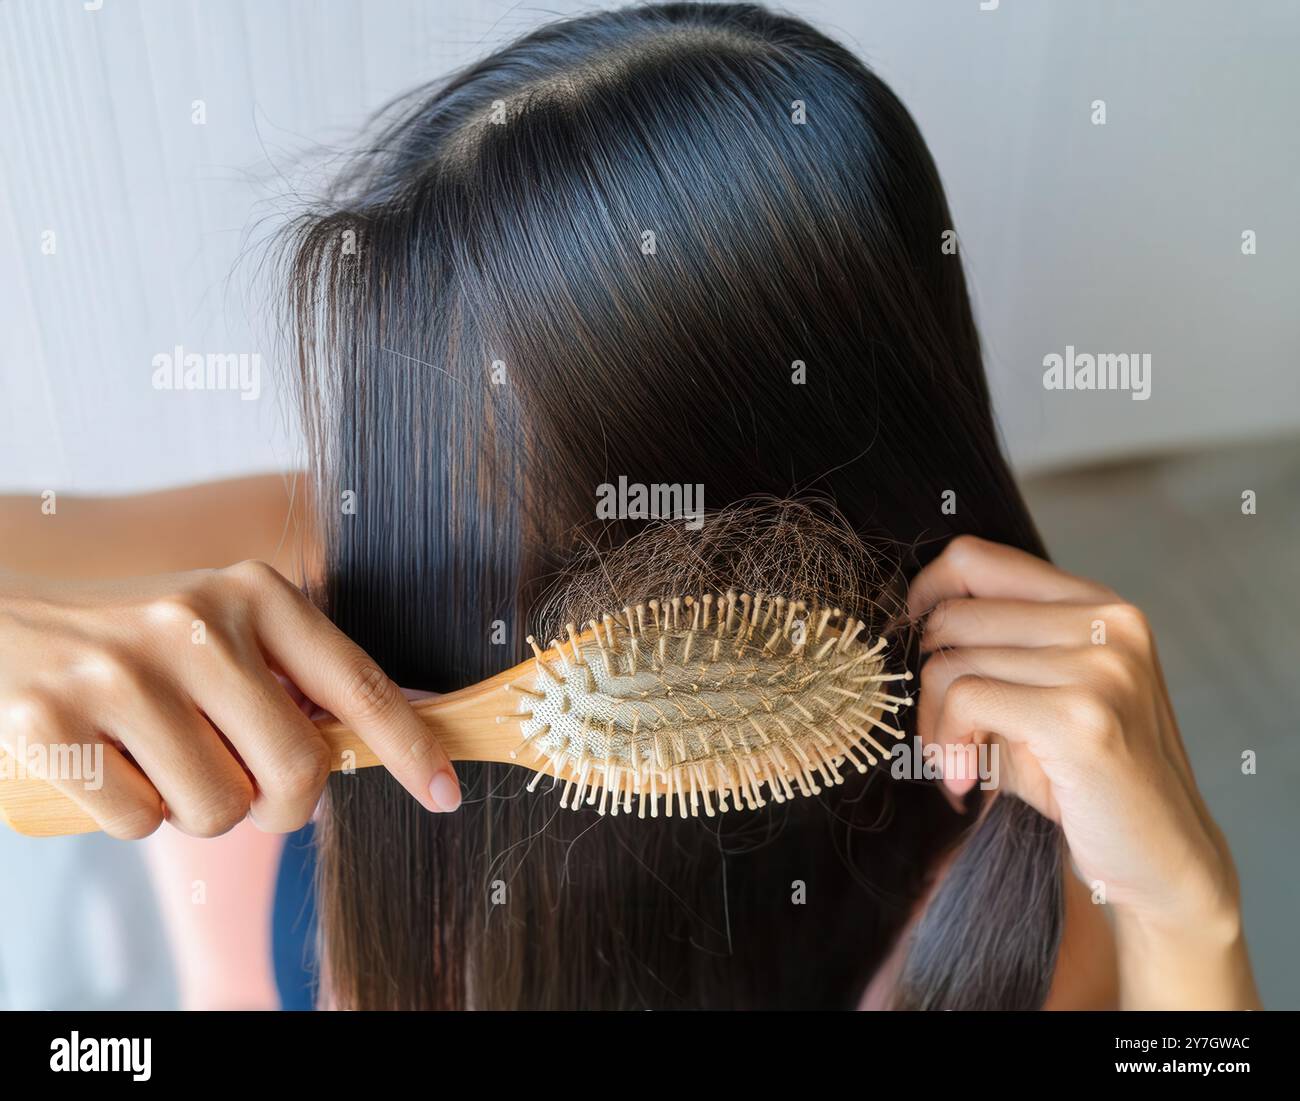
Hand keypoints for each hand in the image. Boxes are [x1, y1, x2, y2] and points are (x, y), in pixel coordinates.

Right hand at [0, 561, 460, 838]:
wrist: (7, 625)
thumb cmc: (142, 645)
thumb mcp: (229, 632)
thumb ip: (303, 677)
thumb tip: (409, 722)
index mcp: (254, 595)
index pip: (358, 684)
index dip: (412, 748)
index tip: (447, 794)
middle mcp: (194, 624)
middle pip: (296, 771)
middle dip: (282, 804)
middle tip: (246, 784)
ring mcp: (120, 672)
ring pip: (218, 810)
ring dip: (200, 810)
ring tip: (166, 758)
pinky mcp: (50, 723)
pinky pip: (140, 825)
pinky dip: (134, 817)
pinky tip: (112, 763)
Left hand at [908, 536, 1254, 1005]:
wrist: (1158, 860)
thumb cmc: (1082, 778)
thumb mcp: (1038, 694)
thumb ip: (993, 647)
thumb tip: (909, 618)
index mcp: (1100, 606)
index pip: (977, 558)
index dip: (926, 594)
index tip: (915, 644)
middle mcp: (1109, 623)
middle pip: (953, 617)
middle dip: (927, 681)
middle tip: (942, 736)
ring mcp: (1103, 667)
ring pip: (952, 663)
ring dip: (935, 725)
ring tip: (957, 763)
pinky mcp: (1083, 717)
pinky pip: (967, 700)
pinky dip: (949, 744)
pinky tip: (965, 781)